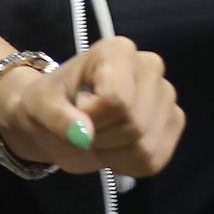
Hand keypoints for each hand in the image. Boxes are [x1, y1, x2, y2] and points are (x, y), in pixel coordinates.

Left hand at [0, 36, 182, 176]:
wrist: (61, 121)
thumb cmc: (50, 104)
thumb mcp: (40, 106)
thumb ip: (57, 117)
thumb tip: (83, 134)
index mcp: (117, 50)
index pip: (117, 99)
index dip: (93, 116)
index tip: (77, 107)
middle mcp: (149, 66)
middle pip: (133, 124)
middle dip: (102, 136)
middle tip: (85, 126)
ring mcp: (165, 94)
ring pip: (145, 146)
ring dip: (113, 152)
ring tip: (98, 134)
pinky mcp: (173, 122)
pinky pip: (155, 160)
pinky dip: (127, 163)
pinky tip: (114, 147)